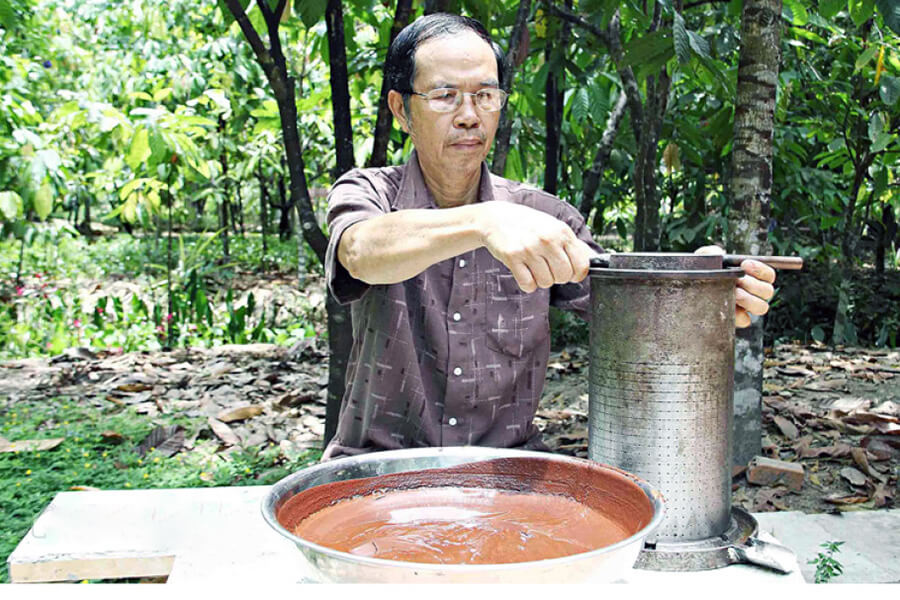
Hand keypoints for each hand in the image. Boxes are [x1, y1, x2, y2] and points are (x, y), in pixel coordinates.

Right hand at [478, 202, 592, 292]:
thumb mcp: (554, 227)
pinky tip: (523, 270)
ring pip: (546, 283)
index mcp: (562, 232)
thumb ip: (572, 244)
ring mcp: (530, 248)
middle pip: (564, 277)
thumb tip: (593, 260)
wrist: (495, 218)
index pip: (581, 265)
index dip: (577, 274)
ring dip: (540, 279)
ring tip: (533, 265)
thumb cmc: (528, 224)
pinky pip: (528, 285)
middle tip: (548, 267)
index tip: (570, 272)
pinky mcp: (513, 257)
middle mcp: (548, 240)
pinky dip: (527, 283)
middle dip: (557, 277)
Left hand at [695, 246, 775, 327]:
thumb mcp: (705, 258)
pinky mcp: (735, 319)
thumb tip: (719, 254)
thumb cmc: (700, 271)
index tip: (745, 264)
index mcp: (751, 276)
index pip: (768, 275)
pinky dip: (739, 314)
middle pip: (767, 291)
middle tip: (738, 280)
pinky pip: (745, 320)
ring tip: (734, 293)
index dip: (761, 270)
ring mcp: (745, 307)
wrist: (688, 287)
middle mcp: (752, 292)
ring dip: (749, 299)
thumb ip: (712, 252)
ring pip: (762, 307)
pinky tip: (726, 305)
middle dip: (753, 284)